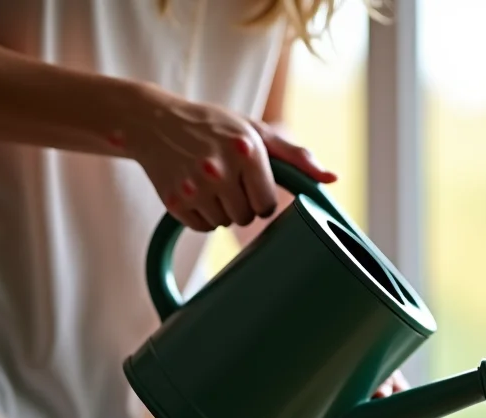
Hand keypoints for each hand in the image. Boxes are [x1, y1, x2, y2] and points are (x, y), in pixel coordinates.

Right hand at [126, 87, 335, 231]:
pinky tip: (193, 189)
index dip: (260, 196)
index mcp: (246, 150)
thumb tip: (332, 179)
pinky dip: (200, 215)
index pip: (267, 204)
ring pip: (224, 223)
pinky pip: (202, 228)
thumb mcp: (255, 131)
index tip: (250, 181)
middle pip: (246, 217)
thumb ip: (296, 156)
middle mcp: (219, 169)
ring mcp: (194, 186)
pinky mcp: (174, 201)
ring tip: (208, 181)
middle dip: (241, 202)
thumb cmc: (213, 125)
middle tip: (226, 178)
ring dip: (220, 209)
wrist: (153, 122)